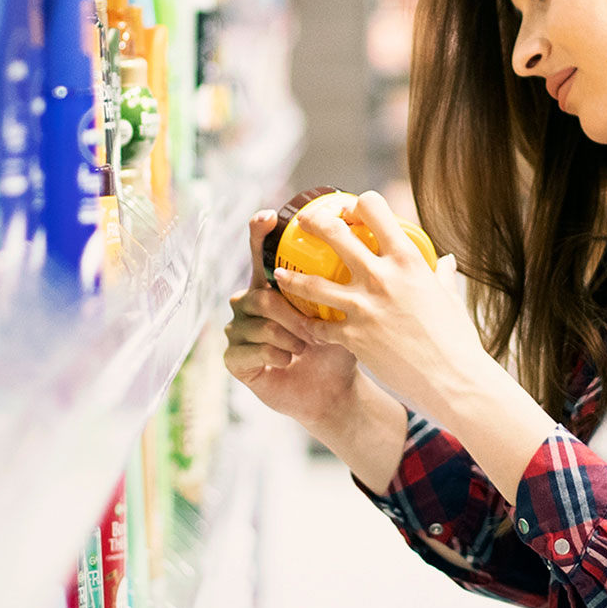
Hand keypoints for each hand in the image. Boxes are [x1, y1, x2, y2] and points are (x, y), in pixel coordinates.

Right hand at [226, 210, 363, 429]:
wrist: (334, 390)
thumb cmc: (339, 346)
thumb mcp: (345, 311)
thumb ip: (344, 283)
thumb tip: (372, 245)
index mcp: (273, 284)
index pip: (260, 252)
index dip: (259, 233)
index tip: (268, 217)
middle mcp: (249, 302)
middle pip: (261, 293)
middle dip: (291, 312)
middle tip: (313, 330)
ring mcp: (238, 330)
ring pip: (258, 323)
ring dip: (288, 336)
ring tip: (306, 346)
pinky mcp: (234, 359)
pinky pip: (250, 350)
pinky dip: (276, 355)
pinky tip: (289, 360)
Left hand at [270, 191, 498, 427]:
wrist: (453, 380)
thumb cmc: (456, 339)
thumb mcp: (450, 298)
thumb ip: (442, 275)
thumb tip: (445, 260)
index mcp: (407, 259)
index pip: (374, 208)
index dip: (358, 204)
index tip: (349, 210)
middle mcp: (381, 276)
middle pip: (333, 233)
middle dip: (313, 223)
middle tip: (304, 225)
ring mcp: (364, 307)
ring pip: (311, 282)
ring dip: (290, 276)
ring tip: (278, 274)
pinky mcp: (353, 337)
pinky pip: (318, 325)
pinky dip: (307, 324)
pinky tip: (301, 323)